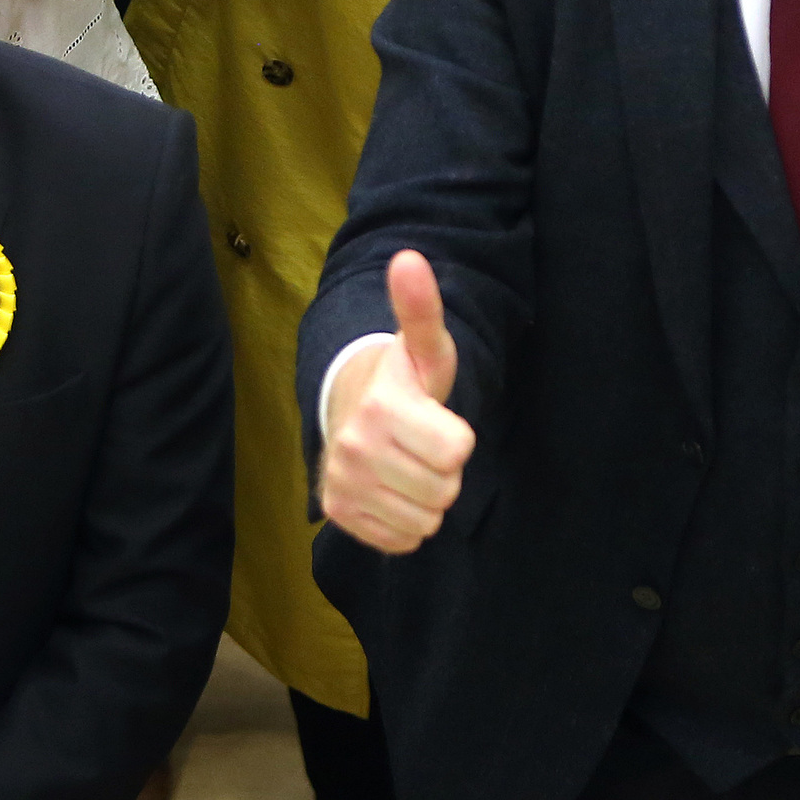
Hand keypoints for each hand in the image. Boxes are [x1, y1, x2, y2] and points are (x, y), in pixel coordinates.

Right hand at [321, 253, 474, 554]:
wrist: (348, 411)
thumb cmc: (401, 382)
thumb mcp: (422, 347)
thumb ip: (421, 309)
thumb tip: (408, 259)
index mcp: (381, 407)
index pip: (459, 450)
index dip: (457, 437)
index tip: (434, 419)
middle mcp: (355, 449)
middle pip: (445, 489)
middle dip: (442, 470)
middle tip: (420, 445)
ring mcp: (344, 486)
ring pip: (426, 521)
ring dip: (426, 499)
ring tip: (407, 466)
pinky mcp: (340, 516)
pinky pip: (403, 541)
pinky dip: (405, 522)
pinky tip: (392, 491)